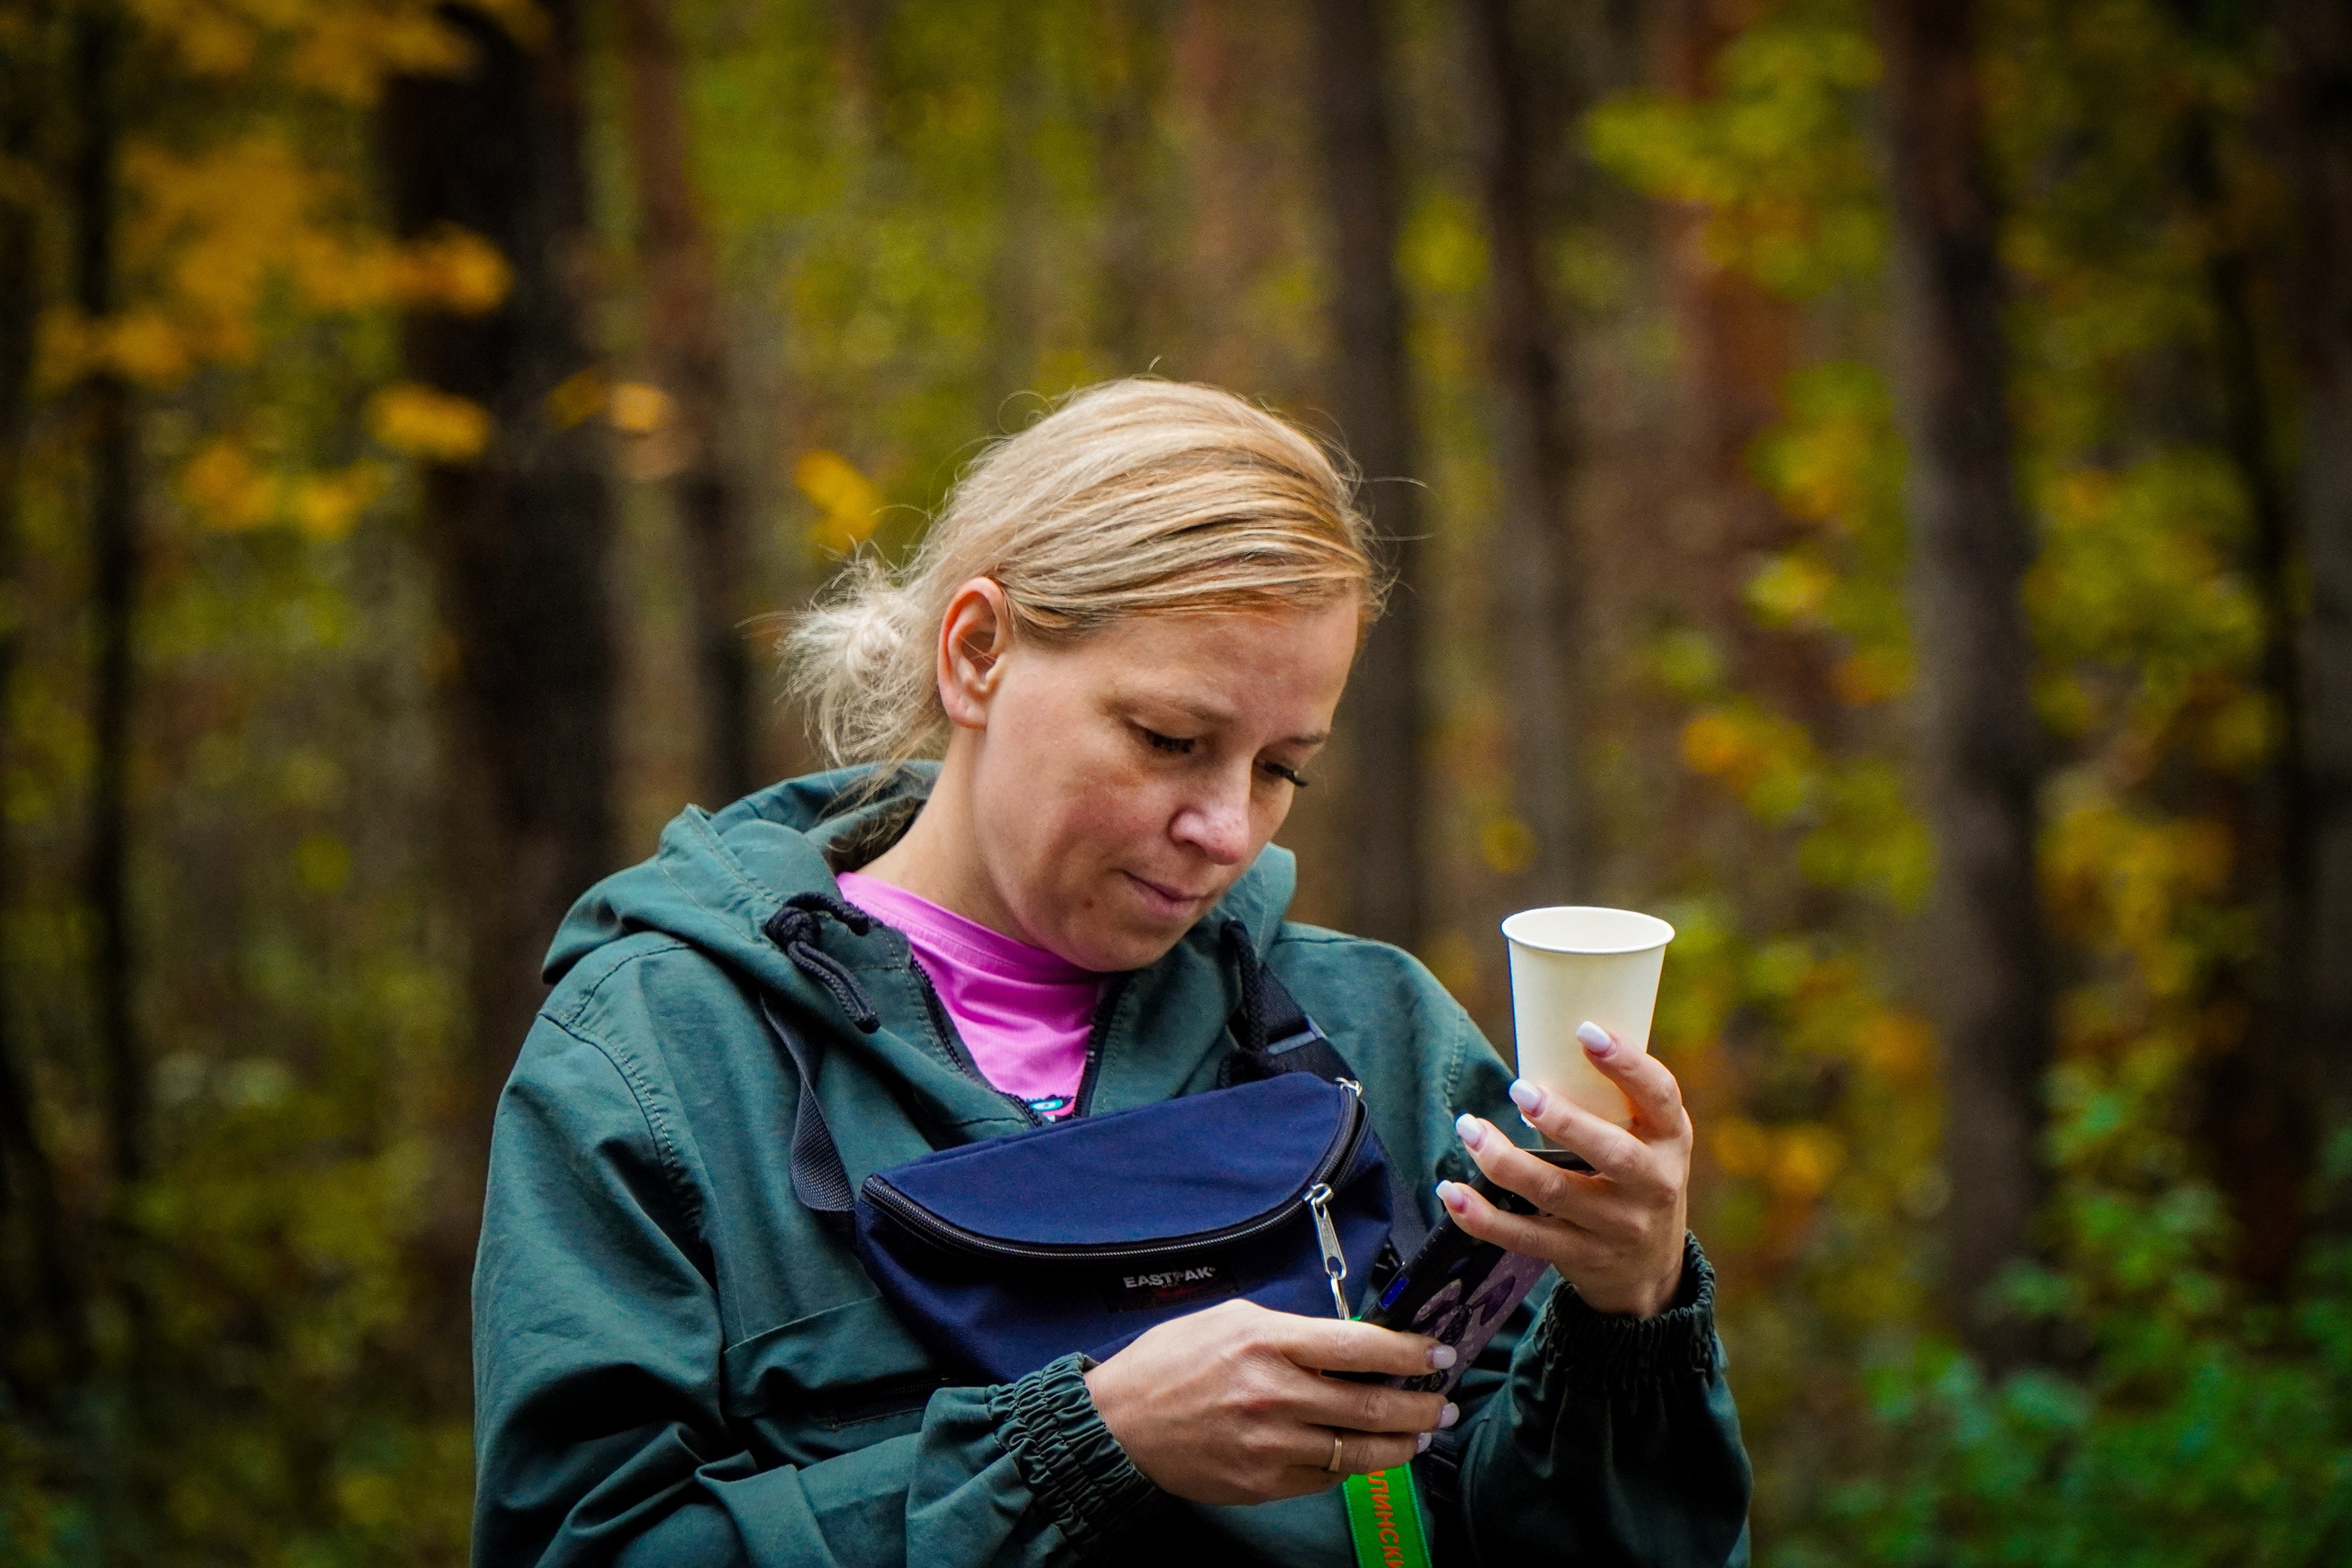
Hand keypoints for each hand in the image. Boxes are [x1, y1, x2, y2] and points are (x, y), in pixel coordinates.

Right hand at [1081, 1299, 1457, 1504]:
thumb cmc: (1171, 1363)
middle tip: (1444, 1402)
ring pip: (1360, 1452)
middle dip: (1421, 1406)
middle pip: (1373, 1406)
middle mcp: (1277, 1395)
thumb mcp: (1231, 1320)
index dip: (1409, 1354)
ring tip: (1420, 1435)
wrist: (1118, 1425)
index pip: (1361, 1347)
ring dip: (1401, 1445)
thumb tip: (1348, 1343)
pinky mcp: (1264, 1484)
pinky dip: (1352, 1467)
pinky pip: (1326, 1478)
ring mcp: (1272, 1445)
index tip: (1437, 1354)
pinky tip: (1363, 1455)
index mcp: (1270, 1342)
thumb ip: (1292, 1330)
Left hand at [1440, 1022, 1692, 1316]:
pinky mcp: (1579, 1256)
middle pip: (1608, 1151)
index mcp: (1671, 1139)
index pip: (1660, 1096)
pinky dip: (1482, 1217)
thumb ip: (1615, 1099)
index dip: (1626, 1063)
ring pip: (1555, 1193)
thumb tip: (1547, 1032)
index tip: (1584, 1030)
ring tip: (1470, 1128)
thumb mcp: (1651, 1138)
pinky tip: (1452, 1191)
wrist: (1650, 1270)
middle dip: (1561, 1119)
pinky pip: (1524, 1236)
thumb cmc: (1638, 1177)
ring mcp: (1616, 1225)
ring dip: (1504, 1161)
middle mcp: (1652, 1184)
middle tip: (1518, 1089)